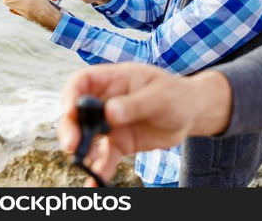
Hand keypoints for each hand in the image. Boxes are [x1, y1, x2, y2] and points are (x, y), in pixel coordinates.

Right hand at [58, 64, 231, 185]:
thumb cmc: (176, 95)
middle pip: (77, 112)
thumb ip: (135, 104)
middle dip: (70, 128)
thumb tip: (109, 112)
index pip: (82, 82)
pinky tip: (95, 182)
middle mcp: (106, 101)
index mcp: (114, 79)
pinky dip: (99, 169)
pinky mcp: (118, 143)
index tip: (70, 111)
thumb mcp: (160, 95)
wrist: (191, 113)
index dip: (71, 95)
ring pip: (86, 136)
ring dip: (82, 150)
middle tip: (71, 144)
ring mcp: (110, 123)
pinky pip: (104, 157)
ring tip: (83, 162)